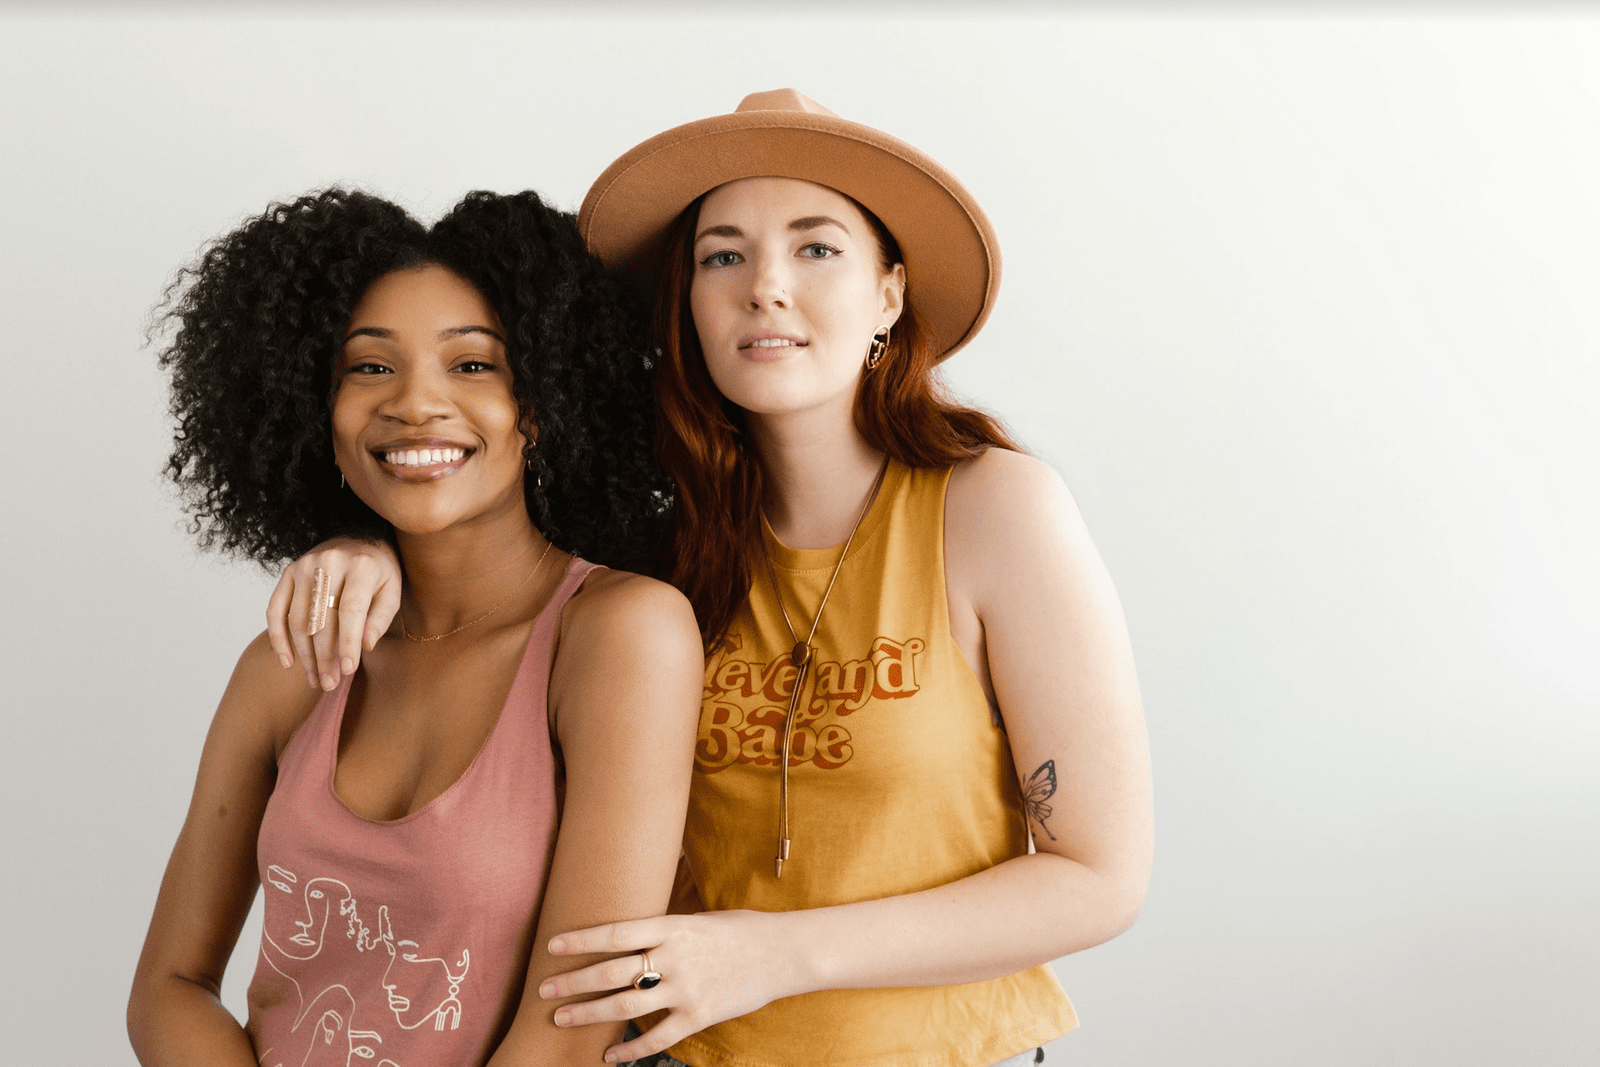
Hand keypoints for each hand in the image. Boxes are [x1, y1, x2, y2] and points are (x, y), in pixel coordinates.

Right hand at [265, 537, 400, 689]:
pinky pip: (275, 609)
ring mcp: (305, 565)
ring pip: (298, 619)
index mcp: (361, 566)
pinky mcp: (288, 571)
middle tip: (330, 684)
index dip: (347, 642)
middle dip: (325, 657)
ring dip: (305, 655)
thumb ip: (380, 618)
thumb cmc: (379, 573)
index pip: (350, 610)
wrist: (359, 540)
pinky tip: (288, 662)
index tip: (348, 671)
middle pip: (322, 619)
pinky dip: (278, 638)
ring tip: (315, 679)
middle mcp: (330, 562)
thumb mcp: (392, 591)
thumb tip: (364, 646)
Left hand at [539, 911, 798, 1062]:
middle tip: (543, 990)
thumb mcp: (697, 918)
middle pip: (611, 973)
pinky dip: (629, 1050)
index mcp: (673, 926)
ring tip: (561, 1019)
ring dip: (588, 1014)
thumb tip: (623, 934)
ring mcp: (687, 989)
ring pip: (625, 1006)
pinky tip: (607, 1055)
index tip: (551, 946)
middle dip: (572, 983)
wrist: (783, 953)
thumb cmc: (738, 930)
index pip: (615, 932)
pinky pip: (656, 1038)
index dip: (581, 940)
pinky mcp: (700, 1016)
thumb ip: (662, 929)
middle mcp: (676, 958)